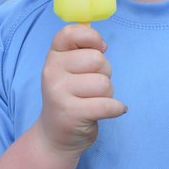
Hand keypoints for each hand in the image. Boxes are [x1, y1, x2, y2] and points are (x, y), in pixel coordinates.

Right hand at [35, 24, 125, 158]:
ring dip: (108, 94)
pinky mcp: (71, 114)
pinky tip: (110, 111)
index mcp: (53, 56)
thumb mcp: (68, 70)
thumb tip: (101, 44)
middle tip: (93, 86)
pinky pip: (108, 105)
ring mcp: (59, 93)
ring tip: (94, 100)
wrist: (55, 136)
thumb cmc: (70, 97)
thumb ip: (81, 51)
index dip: (92, 37)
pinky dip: (116, 108)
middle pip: (97, 59)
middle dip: (105, 73)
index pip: (71, 32)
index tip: (99, 48)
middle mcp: (52, 72)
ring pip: (104, 83)